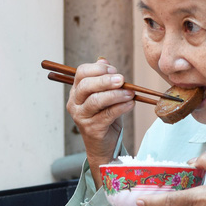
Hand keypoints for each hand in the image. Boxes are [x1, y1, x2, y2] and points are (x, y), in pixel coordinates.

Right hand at [66, 59, 134, 186]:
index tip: (114, 70)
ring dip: (116, 94)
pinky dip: (121, 107)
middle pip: (86, 85)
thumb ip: (103, 79)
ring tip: (130, 93)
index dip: (98, 68)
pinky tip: (130, 104)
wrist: (103, 146)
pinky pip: (107, 115)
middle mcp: (74, 103)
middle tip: (122, 79)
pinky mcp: (92, 129)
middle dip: (106, 80)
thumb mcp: (104, 96)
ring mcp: (81, 117)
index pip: (81, 73)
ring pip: (96, 100)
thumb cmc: (104, 118)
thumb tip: (103, 59)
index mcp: (76, 92)